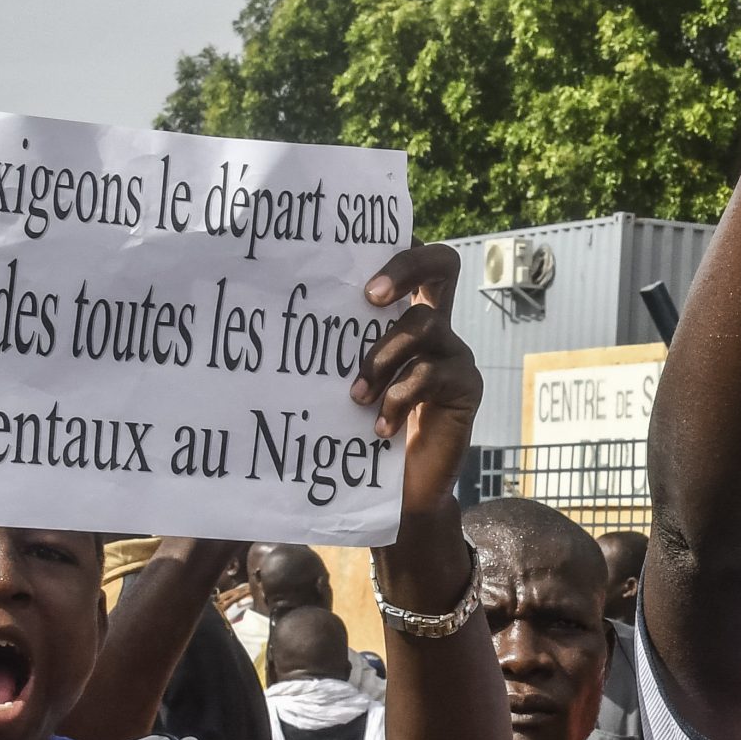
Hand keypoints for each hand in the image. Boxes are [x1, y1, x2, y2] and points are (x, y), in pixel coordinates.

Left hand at [354, 245, 479, 515]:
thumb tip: (274, 314)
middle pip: (442, 264)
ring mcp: (455, 354)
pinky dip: (399, 398)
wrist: (399, 494)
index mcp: (406, 315)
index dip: (397, 245)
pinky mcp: (465, 387)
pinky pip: (432, 374)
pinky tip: (379, 427)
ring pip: (423, 325)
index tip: (357, 255)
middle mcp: (437, 326)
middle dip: (405, 268)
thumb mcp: (341, 383)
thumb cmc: (358, 433)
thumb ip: (332, 350)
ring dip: (381, 357)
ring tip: (356, 396)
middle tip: (369, 295)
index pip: (413, 260)